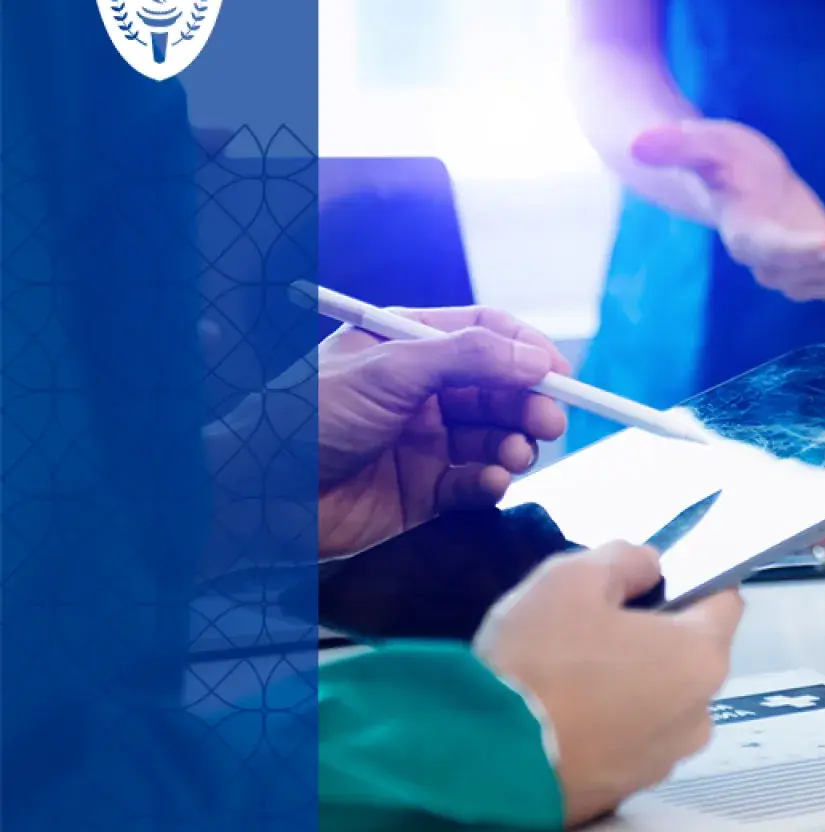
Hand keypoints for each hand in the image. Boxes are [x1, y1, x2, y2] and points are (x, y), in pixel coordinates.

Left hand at [317, 307, 568, 558]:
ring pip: (493, 436)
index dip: (526, 351)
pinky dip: (490, 481)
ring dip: (513, 444)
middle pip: (498, 388)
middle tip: (548, 422)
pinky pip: (474, 480)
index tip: (561, 372)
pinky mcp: (423, 489)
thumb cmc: (308, 418)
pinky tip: (491, 482)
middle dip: (528, 403)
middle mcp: (420, 390)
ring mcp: (423, 440)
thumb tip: (536, 358)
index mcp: (407, 345)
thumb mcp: (390, 370)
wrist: (257, 497)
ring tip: (515, 456)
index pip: (484, 334)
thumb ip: (468, 359)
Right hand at [475, 543, 742, 825]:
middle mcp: (699, 714)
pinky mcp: (626, 792)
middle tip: (590, 630)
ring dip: (629, 687)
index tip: (646, 583)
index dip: (689, 583)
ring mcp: (665, 761)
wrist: (486, 766)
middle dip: (652, 639)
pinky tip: (561, 719)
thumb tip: (649, 566)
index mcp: (701, 657)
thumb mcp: (570, 579)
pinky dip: (607, 728)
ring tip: (569, 679)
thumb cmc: (539, 661)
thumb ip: (623, 560)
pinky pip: (628, 743)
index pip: (723, 602)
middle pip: (688, 656)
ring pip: (658, 703)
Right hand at [630, 119, 824, 300]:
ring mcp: (805, 271)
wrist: (737, 177)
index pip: (778, 252)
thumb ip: (675, 145)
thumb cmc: (719, 156)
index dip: (806, 254)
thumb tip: (639, 141)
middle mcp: (776, 265)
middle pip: (822, 272)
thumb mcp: (701, 143)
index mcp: (747, 238)